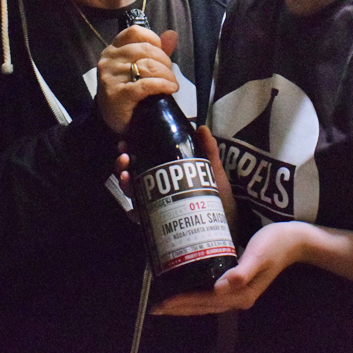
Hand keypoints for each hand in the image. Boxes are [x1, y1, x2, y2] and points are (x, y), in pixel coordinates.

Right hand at [96, 26, 178, 133]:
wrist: (112, 121)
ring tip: (172, 84)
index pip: (135, 32)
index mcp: (113, 49)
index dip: (153, 39)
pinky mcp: (116, 94)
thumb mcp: (139, 68)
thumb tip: (172, 34)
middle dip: (165, 61)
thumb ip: (156, 50)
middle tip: (171, 75)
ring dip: (166, 75)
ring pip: (147, 66)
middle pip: (146, 49)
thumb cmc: (127, 91)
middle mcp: (109, 60)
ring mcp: (111, 77)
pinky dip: (162, 85)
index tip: (162, 54)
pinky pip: (145, 84)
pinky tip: (170, 89)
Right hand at [116, 126, 234, 235]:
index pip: (144, 159)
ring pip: (133, 193)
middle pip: (133, 175)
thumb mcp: (213, 171)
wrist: (229, 224)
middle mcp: (157, 189)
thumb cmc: (219, 196)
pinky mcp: (159, 224)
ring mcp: (156, 206)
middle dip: (123, 165)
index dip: (131, 150)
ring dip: (125, 184)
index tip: (125, 141)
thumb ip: (208, 151)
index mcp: (167, 174)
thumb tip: (202, 128)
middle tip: (124, 157)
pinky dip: (135, 213)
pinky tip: (133, 208)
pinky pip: (142, 219)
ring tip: (125, 175)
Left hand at [150, 221, 310, 315]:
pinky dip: (197, 297)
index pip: (206, 302)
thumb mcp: (259, 255)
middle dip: (180, 308)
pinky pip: (213, 297)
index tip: (163, 302)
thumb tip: (220, 288)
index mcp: (242, 294)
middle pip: (204, 307)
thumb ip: (242, 272)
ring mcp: (239, 294)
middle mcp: (239, 298)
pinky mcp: (239, 285)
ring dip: (187, 305)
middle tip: (156, 307)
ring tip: (167, 302)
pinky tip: (188, 289)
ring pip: (207, 304)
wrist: (294, 241)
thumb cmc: (275, 243)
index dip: (183, 303)